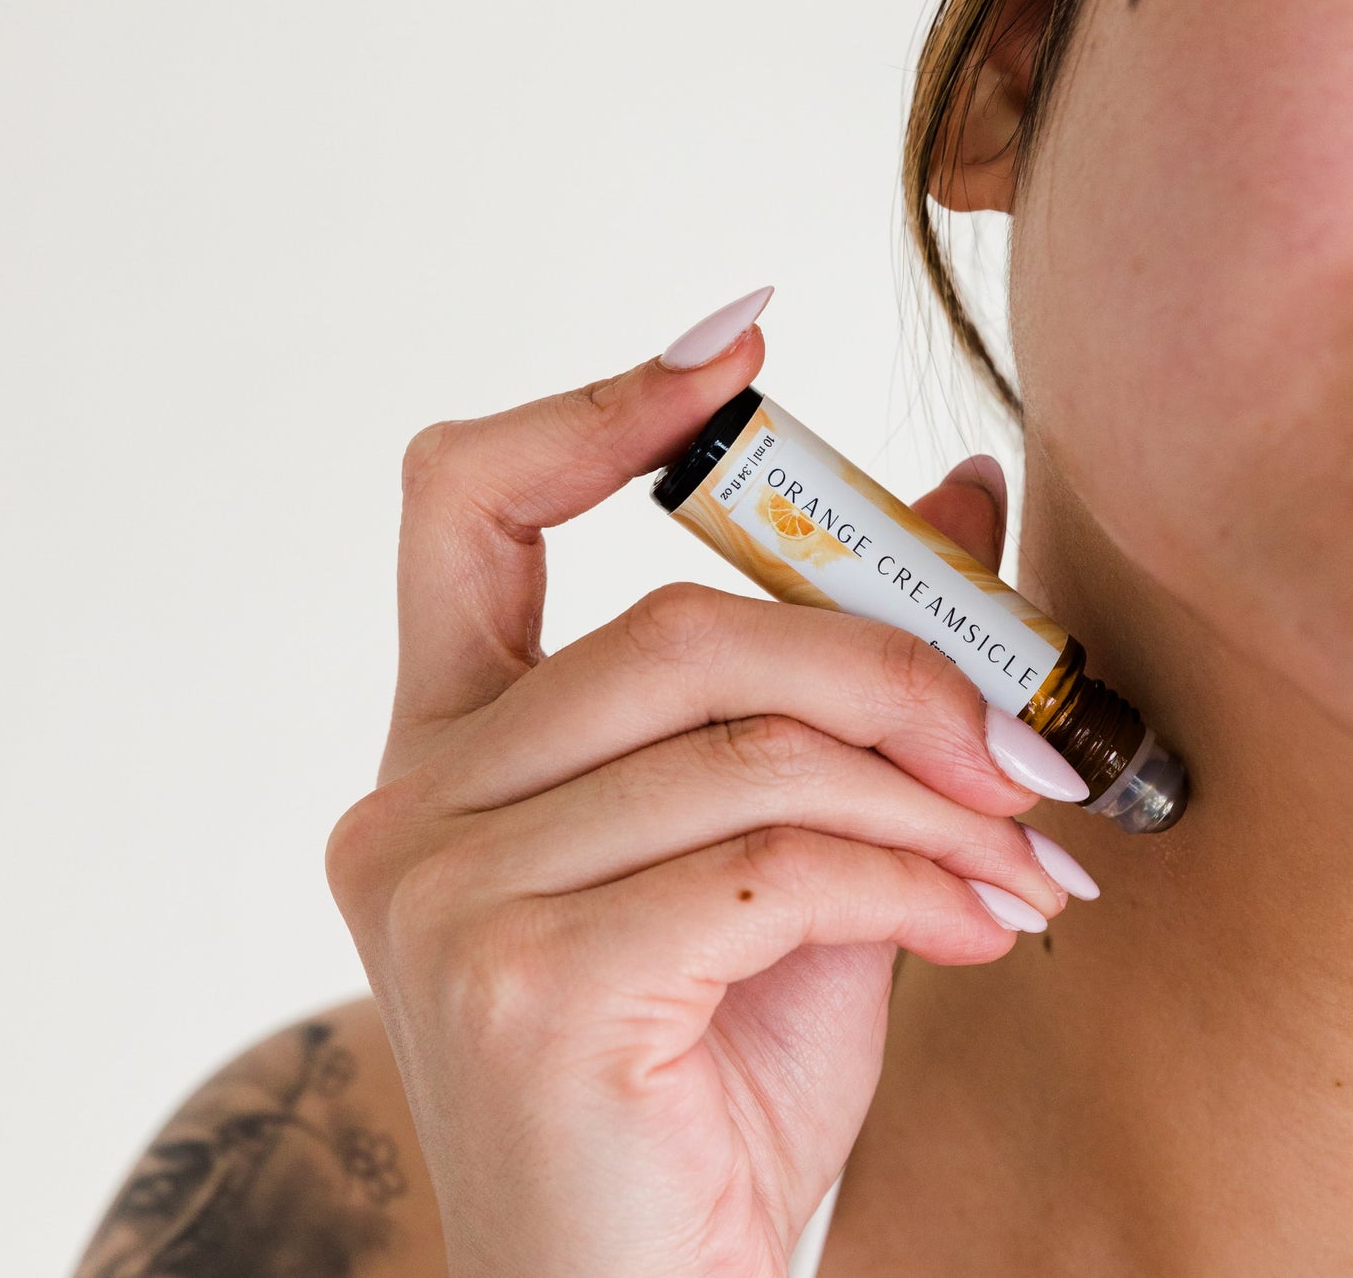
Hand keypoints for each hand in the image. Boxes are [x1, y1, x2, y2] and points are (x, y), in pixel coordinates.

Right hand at [326, 303, 1091, 1277]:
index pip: (461, 509)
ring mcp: (443, 894)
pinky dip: (908, 879)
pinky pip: (766, 862)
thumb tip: (957, 505)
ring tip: (1020, 847)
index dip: (593, 411)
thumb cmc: (705, 1079)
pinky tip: (979, 925)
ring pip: (735, 745)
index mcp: (446, 754)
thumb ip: (836, 685)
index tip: (734, 348)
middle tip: (1014, 725)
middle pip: (666, 626)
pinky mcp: (522, 981)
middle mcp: (408, 807)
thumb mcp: (783, 847)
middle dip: (876, 654)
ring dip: (923, 788)